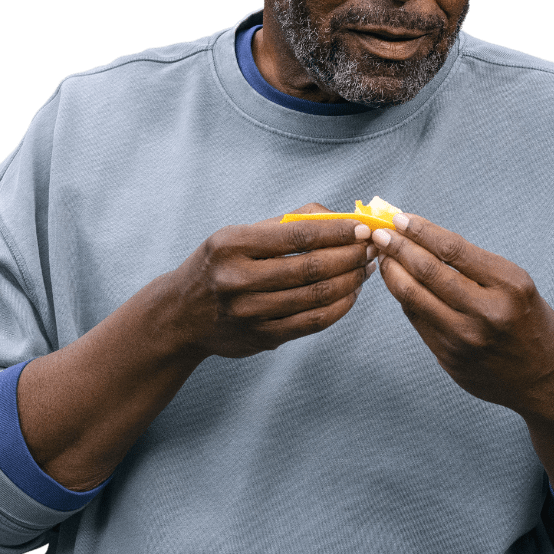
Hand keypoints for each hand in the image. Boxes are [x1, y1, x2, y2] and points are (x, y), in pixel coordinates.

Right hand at [166, 204, 377, 359]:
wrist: (181, 314)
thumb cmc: (221, 264)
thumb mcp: (239, 235)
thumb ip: (287, 222)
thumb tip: (338, 215)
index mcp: (231, 245)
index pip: (296, 235)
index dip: (336, 232)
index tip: (362, 227)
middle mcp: (236, 280)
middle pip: (310, 268)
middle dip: (350, 256)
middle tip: (372, 248)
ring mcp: (248, 313)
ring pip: (316, 297)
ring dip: (350, 281)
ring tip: (366, 268)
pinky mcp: (260, 338)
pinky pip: (312, 322)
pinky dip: (339, 307)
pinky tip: (351, 293)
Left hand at [371, 212, 553, 412]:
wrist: (543, 377)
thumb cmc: (528, 321)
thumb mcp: (516, 284)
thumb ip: (474, 265)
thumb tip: (422, 239)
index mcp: (510, 285)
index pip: (453, 249)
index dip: (421, 231)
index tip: (401, 219)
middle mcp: (487, 312)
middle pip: (428, 271)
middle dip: (398, 247)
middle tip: (381, 234)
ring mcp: (465, 338)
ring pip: (413, 296)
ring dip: (392, 271)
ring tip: (383, 256)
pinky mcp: (449, 357)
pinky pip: (416, 319)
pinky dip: (404, 297)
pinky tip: (398, 283)